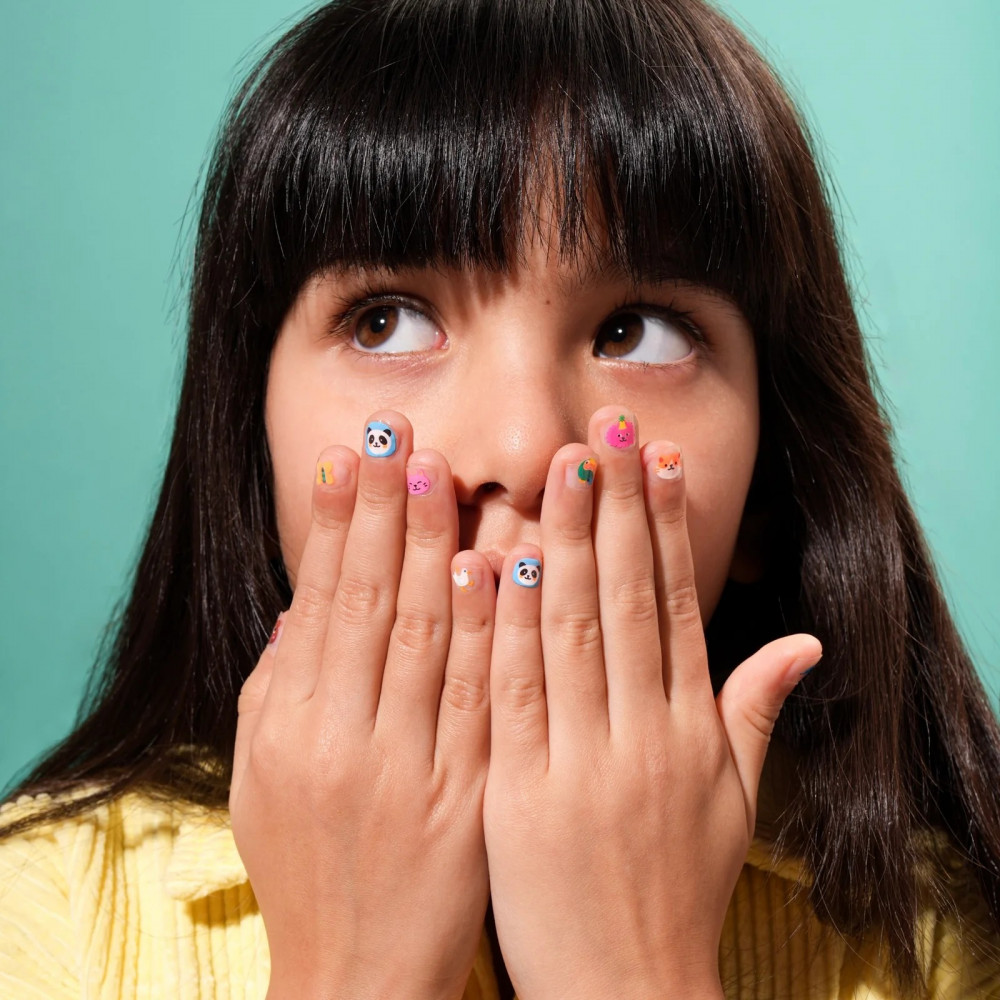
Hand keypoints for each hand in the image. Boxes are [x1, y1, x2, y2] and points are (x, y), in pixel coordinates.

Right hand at [231, 412, 495, 999]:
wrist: (358, 971)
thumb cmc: (306, 866)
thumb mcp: (261, 776)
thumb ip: (278, 684)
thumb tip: (304, 601)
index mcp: (292, 728)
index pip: (323, 601)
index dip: (336, 523)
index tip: (353, 455)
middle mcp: (345, 739)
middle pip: (376, 602)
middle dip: (388, 512)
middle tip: (404, 436)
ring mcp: (410, 766)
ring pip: (430, 636)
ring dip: (442, 547)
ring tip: (453, 472)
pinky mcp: (467, 794)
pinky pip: (482, 697)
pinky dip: (488, 628)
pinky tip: (498, 565)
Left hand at [484, 406, 820, 999]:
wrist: (626, 990)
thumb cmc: (677, 890)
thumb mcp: (733, 804)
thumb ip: (755, 712)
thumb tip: (802, 641)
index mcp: (689, 731)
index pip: (674, 605)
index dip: (666, 528)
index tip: (657, 460)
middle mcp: (641, 735)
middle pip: (623, 599)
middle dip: (614, 508)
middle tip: (605, 430)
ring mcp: (579, 761)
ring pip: (567, 630)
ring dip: (558, 541)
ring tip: (553, 467)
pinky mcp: (519, 792)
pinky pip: (508, 691)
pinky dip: (501, 623)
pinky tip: (489, 560)